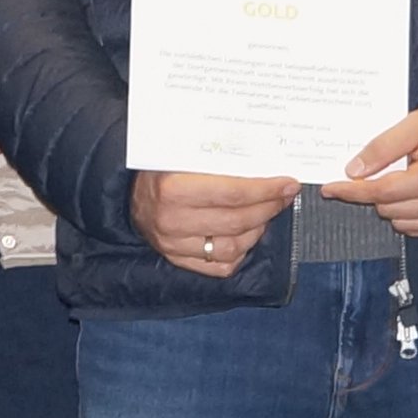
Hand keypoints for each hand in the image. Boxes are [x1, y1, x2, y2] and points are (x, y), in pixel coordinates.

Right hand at [133, 169, 293, 278]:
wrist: (130, 194)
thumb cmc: (160, 168)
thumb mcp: (181, 152)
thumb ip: (217, 154)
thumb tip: (264, 157)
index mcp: (172, 188)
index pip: (233, 193)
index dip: (266, 190)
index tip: (287, 184)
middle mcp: (172, 220)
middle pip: (237, 220)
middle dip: (269, 208)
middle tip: (283, 196)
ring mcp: (174, 245)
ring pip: (233, 247)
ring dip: (257, 230)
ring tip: (266, 213)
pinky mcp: (178, 260)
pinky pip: (221, 266)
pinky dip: (241, 252)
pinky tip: (247, 233)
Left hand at [319, 99, 417, 236]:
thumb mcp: (416, 124)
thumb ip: (382, 147)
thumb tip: (354, 170)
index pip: (382, 192)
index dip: (352, 191)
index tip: (331, 188)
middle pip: (389, 210)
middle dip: (375, 193)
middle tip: (378, 172)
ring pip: (402, 224)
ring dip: (392, 206)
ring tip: (402, 180)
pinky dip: (409, 216)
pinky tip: (412, 195)